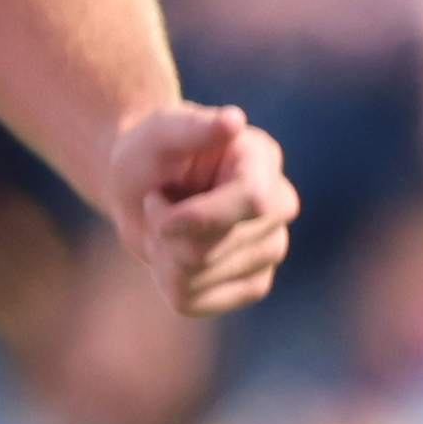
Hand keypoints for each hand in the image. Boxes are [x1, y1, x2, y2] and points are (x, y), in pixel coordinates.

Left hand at [107, 98, 294, 316]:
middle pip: (215, 247)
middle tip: (157, 204)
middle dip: (165, 232)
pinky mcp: (252, 285)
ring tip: (166, 228)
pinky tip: (172, 257)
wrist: (142, 187)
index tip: (154, 202)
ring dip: (162, 255)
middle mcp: (279, 207)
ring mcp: (271, 250)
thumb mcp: (160, 132)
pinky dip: (166, 283)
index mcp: (262, 161)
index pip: (255, 202)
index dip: (201, 216)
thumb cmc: (151, 153)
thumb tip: (233, 120)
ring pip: (199, 277)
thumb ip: (193, 127)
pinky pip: (194, 303)